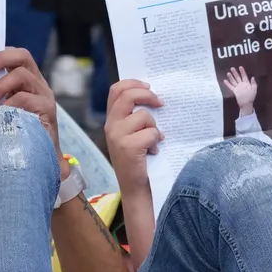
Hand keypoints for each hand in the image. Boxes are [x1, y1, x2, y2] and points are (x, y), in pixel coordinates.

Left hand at [0, 47, 67, 177]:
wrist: (38, 161)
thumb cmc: (15, 136)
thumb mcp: (3, 112)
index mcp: (28, 81)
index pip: (17, 56)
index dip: (0, 54)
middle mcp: (38, 84)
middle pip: (23, 57)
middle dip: (0, 59)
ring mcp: (44, 96)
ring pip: (22, 76)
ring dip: (0, 86)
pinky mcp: (47, 110)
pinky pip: (26, 99)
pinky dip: (10, 105)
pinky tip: (0, 116)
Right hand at [103, 79, 163, 195]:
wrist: (135, 188)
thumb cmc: (138, 160)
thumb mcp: (131, 135)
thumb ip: (134, 117)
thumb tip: (153, 96)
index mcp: (111, 121)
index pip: (116, 90)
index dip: (133, 83)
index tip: (148, 86)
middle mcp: (110, 126)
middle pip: (127, 95)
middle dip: (148, 95)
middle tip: (160, 103)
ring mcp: (117, 136)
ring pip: (143, 116)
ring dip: (154, 127)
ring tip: (154, 140)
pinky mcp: (128, 147)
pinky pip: (150, 133)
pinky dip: (156, 141)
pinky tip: (153, 152)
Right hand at [223, 67, 257, 115]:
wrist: (246, 103)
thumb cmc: (251, 97)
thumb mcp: (254, 89)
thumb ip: (253, 83)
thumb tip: (252, 77)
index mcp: (246, 83)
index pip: (244, 76)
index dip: (242, 71)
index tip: (240, 67)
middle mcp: (241, 84)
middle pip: (238, 77)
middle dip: (235, 73)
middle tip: (232, 68)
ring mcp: (238, 88)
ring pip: (234, 81)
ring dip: (231, 77)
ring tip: (228, 73)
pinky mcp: (235, 91)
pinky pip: (230, 87)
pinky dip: (228, 84)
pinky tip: (225, 80)